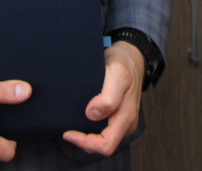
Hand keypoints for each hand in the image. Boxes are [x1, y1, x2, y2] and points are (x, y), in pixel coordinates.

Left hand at [63, 41, 143, 155]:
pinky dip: (93, 130)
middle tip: (69, 132)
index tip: (69, 132)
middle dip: (86, 142)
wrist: (132, 56)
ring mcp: (125, 120)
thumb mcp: (117, 74)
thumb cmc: (123, 63)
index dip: (86, 142)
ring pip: (105, 140)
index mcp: (126, 115)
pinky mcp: (121, 116)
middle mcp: (127, 121)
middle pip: (105, 146)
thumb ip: (108, 97)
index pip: (106, 144)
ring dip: (89, 137)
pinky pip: (106, 131)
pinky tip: (83, 120)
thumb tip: (92, 115)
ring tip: (74, 126)